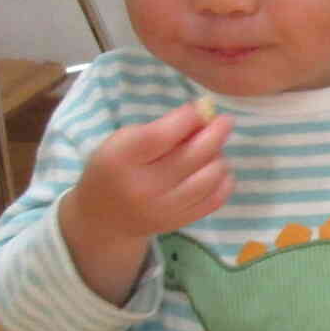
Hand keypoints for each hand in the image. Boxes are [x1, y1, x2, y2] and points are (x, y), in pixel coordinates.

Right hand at [69, 101, 234, 242]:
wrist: (104, 216)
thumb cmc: (116, 168)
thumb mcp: (124, 141)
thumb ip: (161, 128)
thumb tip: (205, 114)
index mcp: (120, 159)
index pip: (161, 136)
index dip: (187, 118)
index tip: (200, 108)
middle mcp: (142, 187)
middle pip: (191, 155)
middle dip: (215, 133)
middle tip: (225, 121)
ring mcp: (163, 209)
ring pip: (209, 177)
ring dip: (218, 157)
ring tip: (214, 149)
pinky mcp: (179, 222)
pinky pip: (215, 199)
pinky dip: (224, 181)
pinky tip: (218, 170)